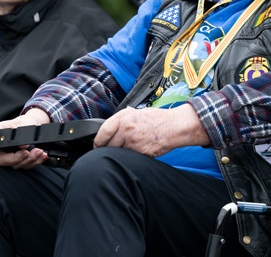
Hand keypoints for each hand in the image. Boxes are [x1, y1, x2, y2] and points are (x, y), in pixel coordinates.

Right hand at [0, 109, 51, 169]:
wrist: (33, 126)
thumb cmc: (24, 122)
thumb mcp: (23, 123)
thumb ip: (22, 133)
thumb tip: (24, 146)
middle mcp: (0, 148)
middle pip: (3, 160)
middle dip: (17, 158)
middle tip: (28, 153)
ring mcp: (10, 156)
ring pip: (15, 165)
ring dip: (29, 161)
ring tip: (40, 152)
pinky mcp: (19, 161)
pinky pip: (25, 165)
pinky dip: (36, 162)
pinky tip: (43, 156)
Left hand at [94, 105, 208, 157]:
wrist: (173, 126)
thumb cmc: (157, 119)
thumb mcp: (136, 112)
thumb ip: (122, 120)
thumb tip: (110, 128)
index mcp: (124, 118)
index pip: (103, 132)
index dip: (97, 141)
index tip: (97, 145)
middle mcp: (127, 130)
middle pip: (107, 145)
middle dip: (107, 149)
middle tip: (109, 150)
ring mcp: (134, 142)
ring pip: (118, 153)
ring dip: (118, 154)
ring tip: (124, 150)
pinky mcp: (141, 153)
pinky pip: (129, 157)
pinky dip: (129, 157)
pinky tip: (135, 152)